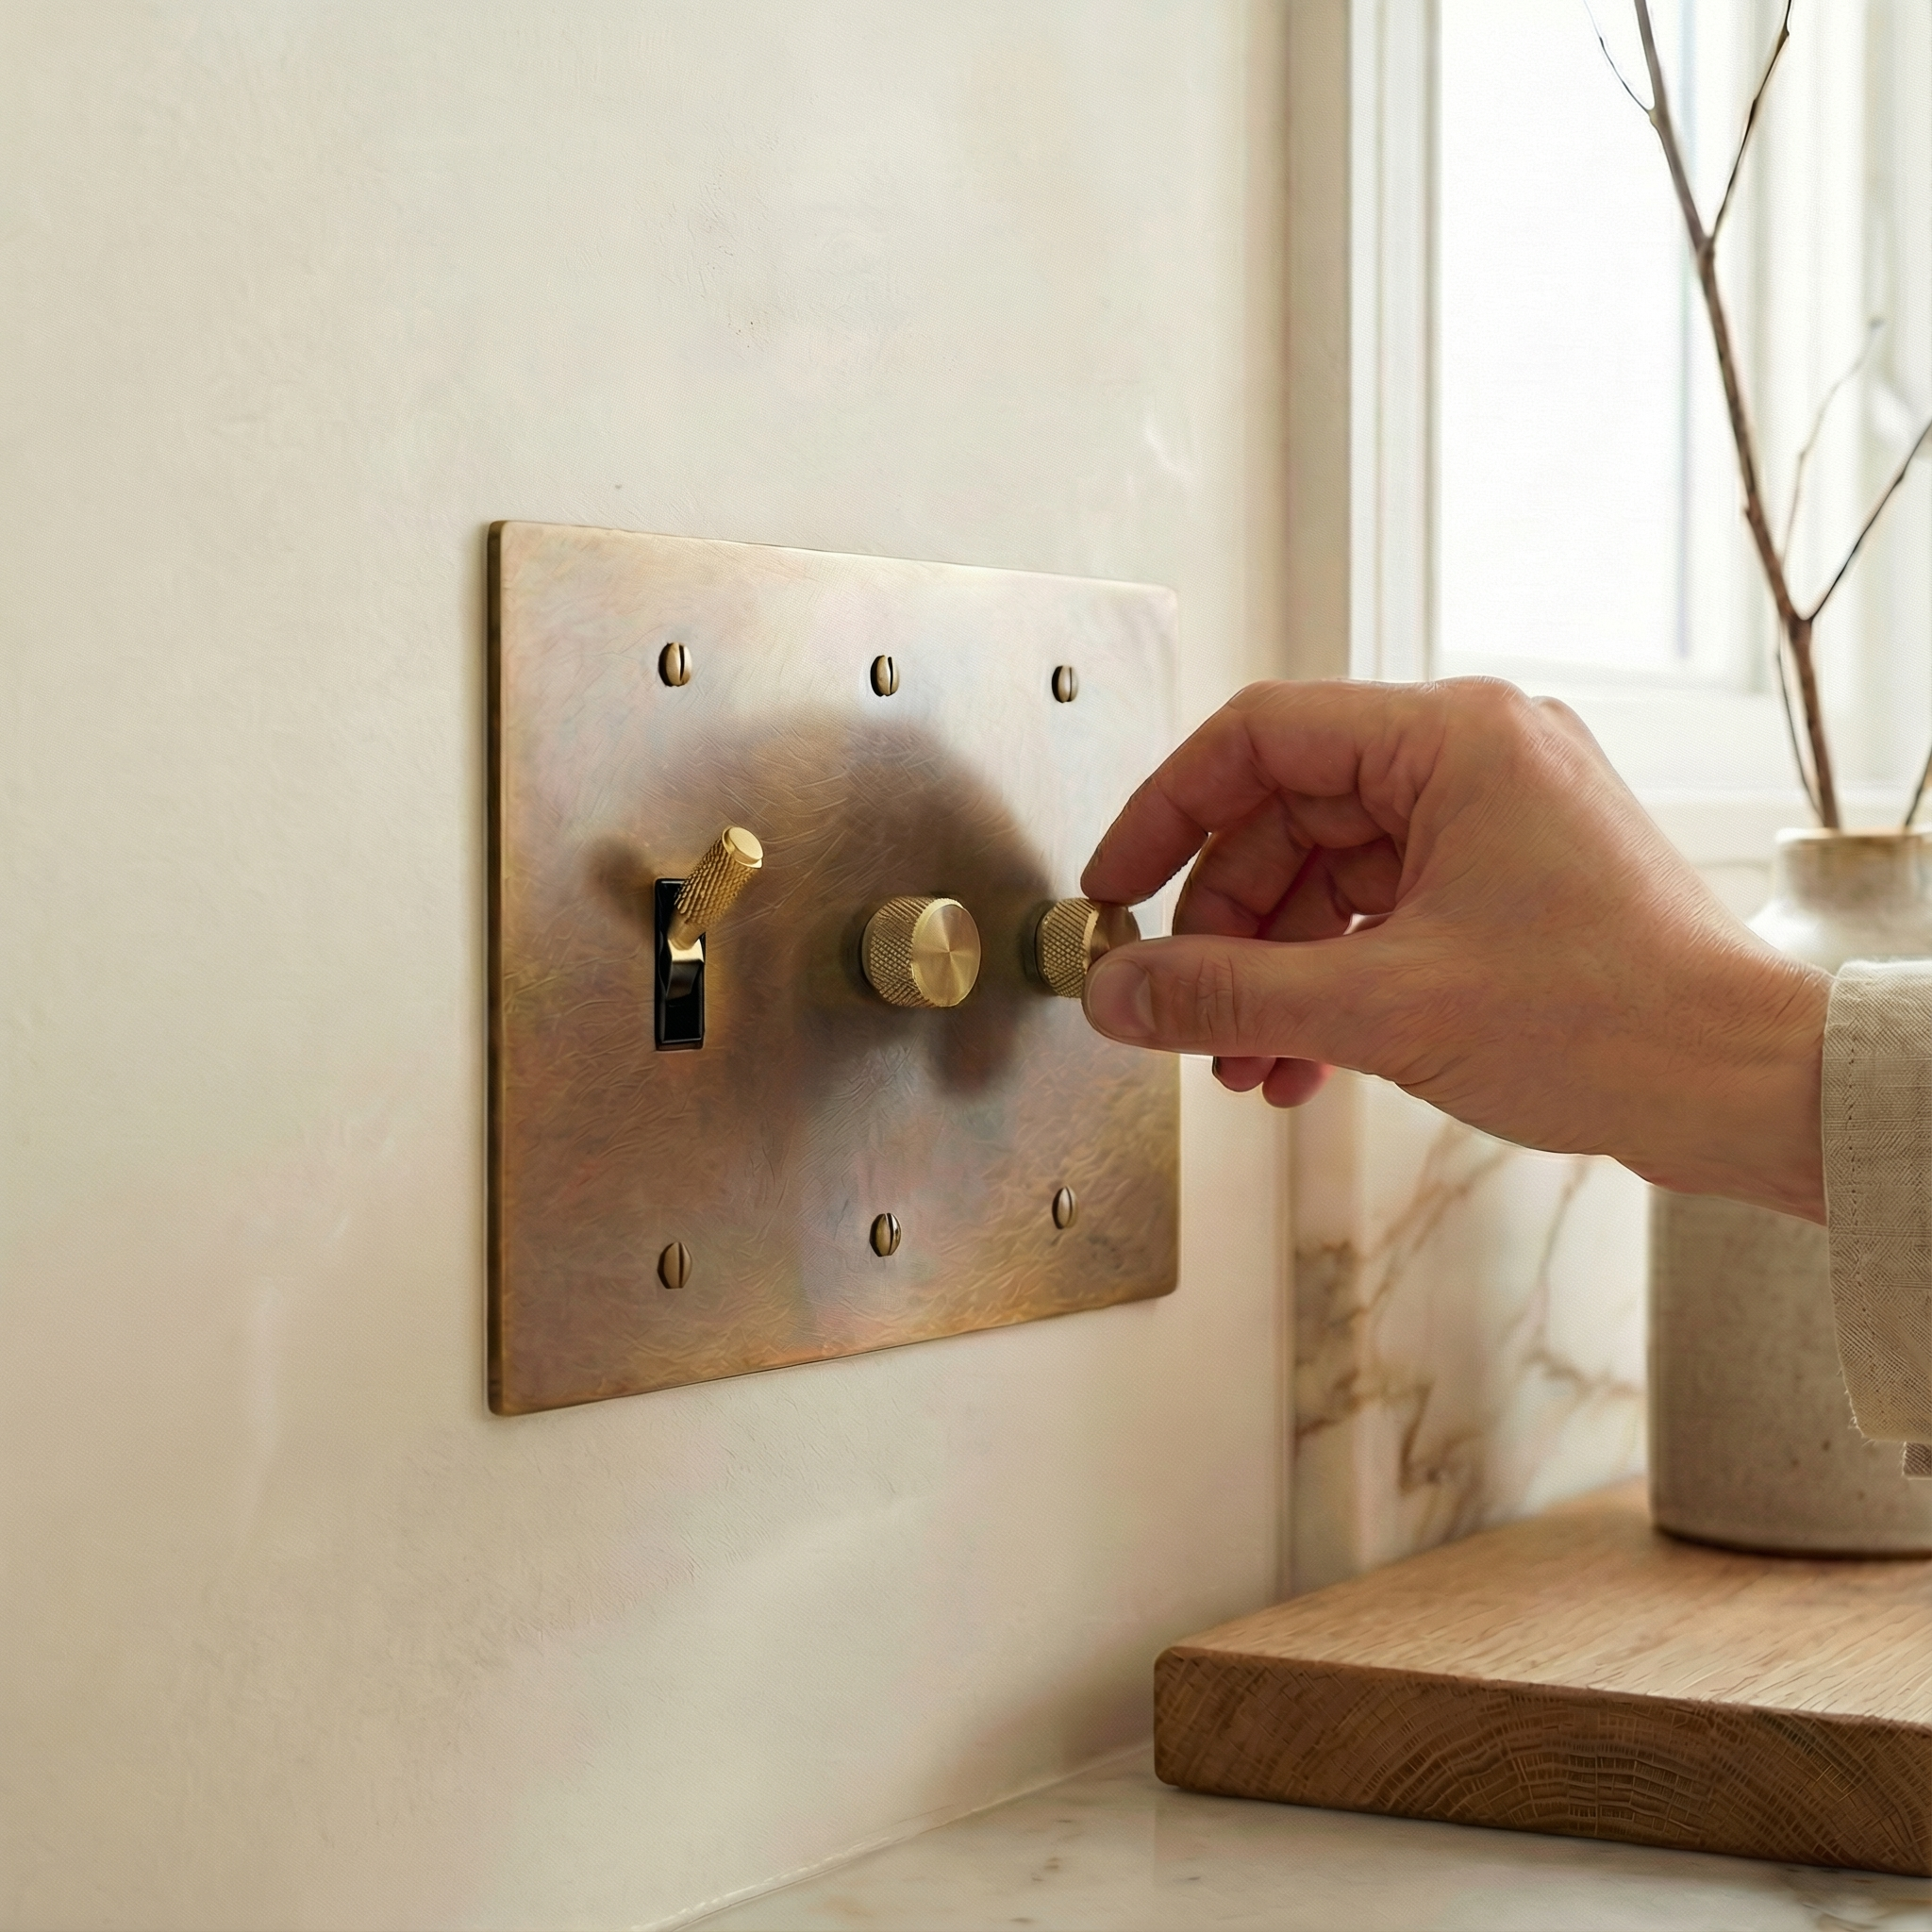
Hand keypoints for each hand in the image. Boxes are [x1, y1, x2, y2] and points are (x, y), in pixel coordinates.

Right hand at [1080, 678, 1829, 1220]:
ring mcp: (1491, 827)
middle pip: (1286, 821)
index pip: (1260, 736)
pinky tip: (1300, 1067)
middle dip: (1225, 930)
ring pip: (1326, 882)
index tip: (1114, 889)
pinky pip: (1376, 921)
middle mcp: (1472, 762)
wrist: (1748, 1091)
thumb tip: (1117, 993)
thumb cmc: (1616, 1019)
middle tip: (1182, 1010)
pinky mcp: (1503, 891)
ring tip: (1242, 1064)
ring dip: (1272, 978)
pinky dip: (1328, 989)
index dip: (1167, 811)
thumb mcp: (1387, 1006)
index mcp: (1453, 738)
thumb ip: (1231, 994)